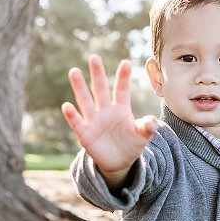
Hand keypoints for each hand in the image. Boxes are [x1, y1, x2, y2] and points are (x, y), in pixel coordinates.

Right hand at [62, 55, 158, 185]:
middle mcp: (106, 111)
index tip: (126, 63)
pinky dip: (72, 115)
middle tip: (94, 57)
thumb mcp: (143, 136)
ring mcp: (94, 121)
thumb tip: (153, 122)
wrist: (119, 162)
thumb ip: (148, 127)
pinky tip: (67, 105)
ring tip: (74, 71)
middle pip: (101, 90)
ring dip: (79, 87)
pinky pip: (78, 123)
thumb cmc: (132, 144)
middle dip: (97, 74)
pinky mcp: (86, 134)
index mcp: (121, 109)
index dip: (123, 77)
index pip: (122, 90)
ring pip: (86, 101)